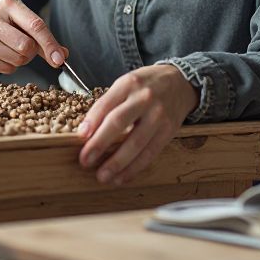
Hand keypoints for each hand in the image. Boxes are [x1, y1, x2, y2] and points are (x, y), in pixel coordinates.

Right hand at [0, 0, 68, 73]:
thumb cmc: (5, 22)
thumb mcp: (22, 19)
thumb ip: (43, 36)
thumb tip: (62, 56)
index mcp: (8, 5)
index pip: (35, 26)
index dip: (50, 44)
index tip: (60, 59)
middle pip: (26, 47)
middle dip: (31, 51)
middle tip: (25, 44)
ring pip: (17, 61)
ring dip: (21, 59)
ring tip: (10, 47)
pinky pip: (7, 70)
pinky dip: (9, 66)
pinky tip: (1, 53)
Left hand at [77, 64, 197, 185]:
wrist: (180, 82)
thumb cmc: (145, 85)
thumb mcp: (125, 84)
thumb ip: (108, 104)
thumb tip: (87, 132)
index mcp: (129, 84)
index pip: (106, 103)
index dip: (92, 121)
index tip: (80, 137)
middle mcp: (144, 98)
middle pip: (119, 123)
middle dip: (100, 144)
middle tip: (85, 161)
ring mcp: (159, 116)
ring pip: (136, 143)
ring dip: (117, 163)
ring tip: (102, 176)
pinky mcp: (169, 131)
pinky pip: (150, 153)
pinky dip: (134, 168)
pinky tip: (122, 177)